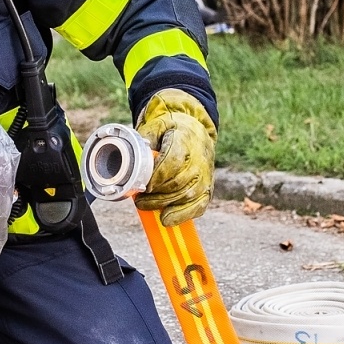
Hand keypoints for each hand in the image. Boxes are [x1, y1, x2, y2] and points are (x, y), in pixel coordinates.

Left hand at [135, 89, 216, 226]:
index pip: (173, 162)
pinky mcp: (207, 188)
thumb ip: (146, 136)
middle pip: (178, 183)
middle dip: (156, 194)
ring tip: (145, 206)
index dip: (157, 176)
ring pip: (187, 196)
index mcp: (186, 141)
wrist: (195, 130)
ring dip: (165, 205)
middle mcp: (199, 160)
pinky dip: (184, 215)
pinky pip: (199, 205)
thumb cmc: (172, 128)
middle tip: (138, 199)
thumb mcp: (157, 124)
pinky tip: (167, 219)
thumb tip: (135, 152)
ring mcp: (205, 175)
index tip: (144, 185)